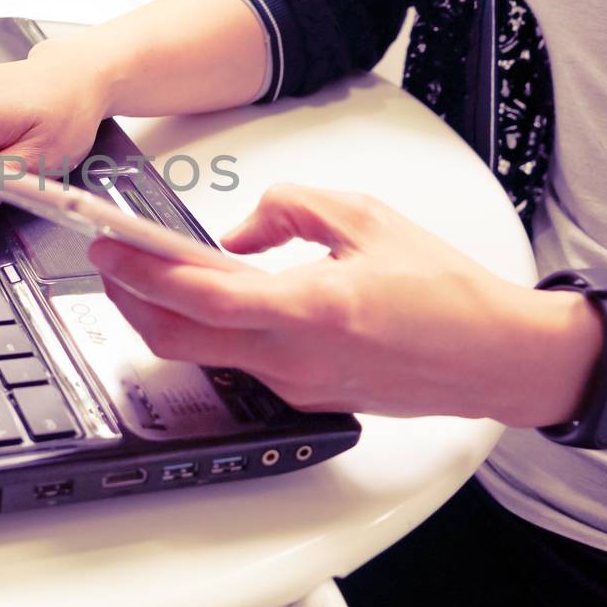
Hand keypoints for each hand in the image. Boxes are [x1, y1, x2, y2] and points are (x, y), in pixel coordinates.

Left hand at [87, 184, 601, 425]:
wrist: (497, 357)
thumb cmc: (447, 290)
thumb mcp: (366, 216)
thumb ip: (287, 210)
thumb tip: (233, 233)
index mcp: (309, 309)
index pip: (199, 296)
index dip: (142, 273)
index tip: (109, 248)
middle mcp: (294, 358)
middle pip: (178, 339)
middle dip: (130, 300)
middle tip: (110, 261)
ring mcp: (297, 385)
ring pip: (204, 355)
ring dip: (166, 317)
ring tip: (149, 274)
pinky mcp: (305, 396)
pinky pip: (239, 364)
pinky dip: (211, 331)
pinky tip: (212, 301)